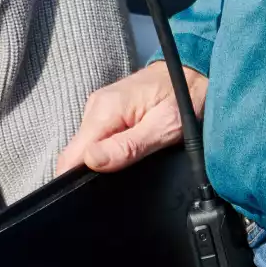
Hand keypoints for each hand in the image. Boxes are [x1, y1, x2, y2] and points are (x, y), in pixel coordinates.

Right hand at [54, 64, 208, 176]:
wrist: (193, 73)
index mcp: (104, 110)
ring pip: (88, 147)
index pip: (72, 155)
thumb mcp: (162, 128)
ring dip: (104, 161)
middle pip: (78, 154)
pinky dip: (109, 151)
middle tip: (125, 178)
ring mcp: (99, 109)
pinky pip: (98, 138)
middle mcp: (95, 107)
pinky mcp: (107, 112)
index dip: (77, 179)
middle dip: (92, 172)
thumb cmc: (184, 98)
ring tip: (131, 164)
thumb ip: (127, 147)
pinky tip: (128, 153)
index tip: (94, 193)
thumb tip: (92, 161)